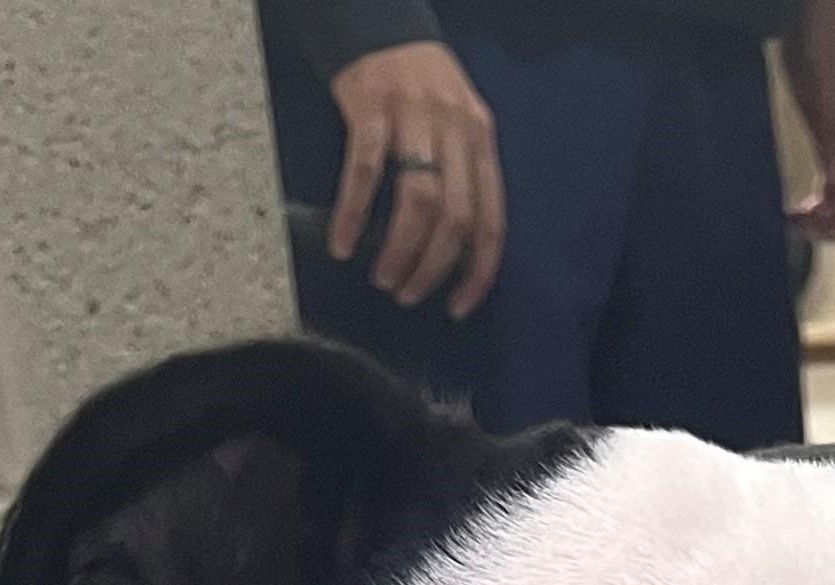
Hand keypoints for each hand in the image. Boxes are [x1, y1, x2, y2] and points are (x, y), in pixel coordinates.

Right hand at [325, 40, 505, 318]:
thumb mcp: (459, 126)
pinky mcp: (372, 108)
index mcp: (480, 140)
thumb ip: (465, 176)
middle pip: (454, 217)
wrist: (381, 27)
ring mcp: (414, 116)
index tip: (458, 307)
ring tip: (382, 277)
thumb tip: (459, 250)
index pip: (491, 220)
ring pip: (418, 200)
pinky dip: (354, 214)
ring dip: (399, 249)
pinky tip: (343, 243)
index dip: (478, 272)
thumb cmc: (420, 89)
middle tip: (408, 293)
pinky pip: (365, 171)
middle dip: (432, 268)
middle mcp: (454, 128)